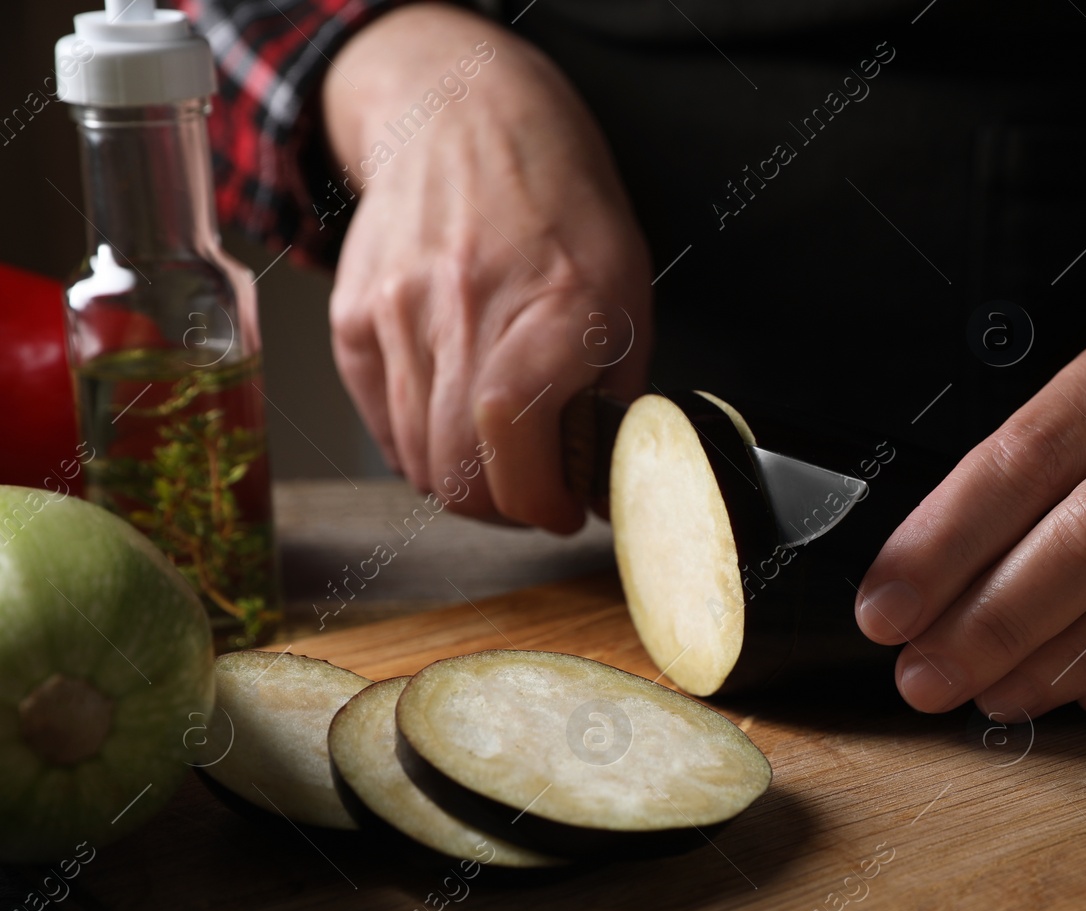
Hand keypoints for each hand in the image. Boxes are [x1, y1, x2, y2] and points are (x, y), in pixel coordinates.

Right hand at [321, 3, 651, 528]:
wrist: (464, 121)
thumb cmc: (560, 209)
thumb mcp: (627, 293)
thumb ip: (617, 394)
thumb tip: (603, 484)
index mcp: (553, 305)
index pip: (513, 434)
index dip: (537, 500)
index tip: (561, 510)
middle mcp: (467, 309)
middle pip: (459, 468)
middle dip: (504, 507)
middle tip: (532, 495)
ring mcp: (398, 314)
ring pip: (419, 459)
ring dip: (463, 484)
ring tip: (498, 462)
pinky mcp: (354, 321)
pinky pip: (382, 426)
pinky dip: (419, 449)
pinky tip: (453, 427)